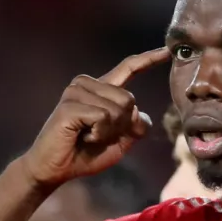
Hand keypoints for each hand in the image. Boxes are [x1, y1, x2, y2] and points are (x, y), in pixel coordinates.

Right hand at [20, 48, 169, 188]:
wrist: (55, 170)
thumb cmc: (84, 155)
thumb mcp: (119, 143)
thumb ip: (134, 127)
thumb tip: (142, 115)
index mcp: (101, 90)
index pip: (128, 68)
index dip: (148, 60)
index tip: (167, 50)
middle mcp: (87, 85)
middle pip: (130, 99)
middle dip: (122, 125)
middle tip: (98, 136)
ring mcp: (76, 92)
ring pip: (118, 108)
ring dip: (109, 131)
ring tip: (88, 136)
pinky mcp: (69, 106)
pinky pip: (103, 118)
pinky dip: (99, 134)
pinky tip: (83, 137)